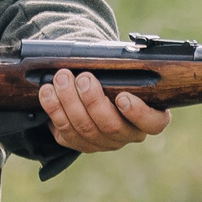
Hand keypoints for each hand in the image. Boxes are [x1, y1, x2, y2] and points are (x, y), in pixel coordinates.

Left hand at [39, 68, 169, 153]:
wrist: (91, 85)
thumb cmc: (114, 77)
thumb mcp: (124, 72)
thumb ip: (124, 71)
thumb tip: (113, 58)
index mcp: (147, 117)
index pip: (153, 124)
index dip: (138, 113)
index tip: (122, 97)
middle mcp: (127, 134)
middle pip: (111, 126)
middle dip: (93, 100)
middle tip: (83, 78)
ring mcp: (102, 143)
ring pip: (84, 128)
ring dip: (69, 100)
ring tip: (61, 78)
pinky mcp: (79, 143)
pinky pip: (64, 131)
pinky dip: (54, 109)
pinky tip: (47, 92)